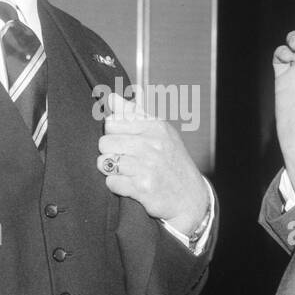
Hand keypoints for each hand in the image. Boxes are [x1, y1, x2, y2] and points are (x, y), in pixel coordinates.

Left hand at [98, 92, 208, 233]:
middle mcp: (153, 143)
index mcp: (155, 126)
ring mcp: (148, 165)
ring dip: (111, 170)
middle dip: (110, 153)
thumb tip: (111, 98)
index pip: (111, 122)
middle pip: (104, 142)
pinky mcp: (143, 187)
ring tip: (126, 172)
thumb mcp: (160, 132)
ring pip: (105, 162)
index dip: (113, 133)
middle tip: (125, 159)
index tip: (124, 141)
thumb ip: (133, 114)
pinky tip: (130, 185)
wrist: (190, 197)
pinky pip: (111, 182)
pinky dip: (117, 185)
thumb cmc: (172, 162)